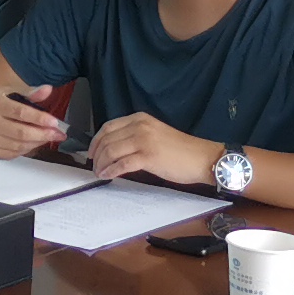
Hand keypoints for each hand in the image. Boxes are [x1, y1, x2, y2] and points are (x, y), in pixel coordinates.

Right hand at [0, 80, 67, 158]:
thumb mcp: (9, 91)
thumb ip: (30, 92)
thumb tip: (48, 89)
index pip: (20, 112)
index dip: (39, 118)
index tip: (55, 122)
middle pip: (21, 133)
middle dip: (44, 134)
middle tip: (59, 134)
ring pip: (19, 145)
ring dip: (38, 142)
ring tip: (49, 137)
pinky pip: (14, 153)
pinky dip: (27, 149)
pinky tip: (34, 142)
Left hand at [86, 113, 218, 188]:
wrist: (201, 157)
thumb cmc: (181, 149)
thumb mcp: (154, 134)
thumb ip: (135, 136)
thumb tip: (114, 148)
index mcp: (140, 118)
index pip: (108, 127)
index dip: (96, 141)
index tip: (91, 152)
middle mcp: (140, 126)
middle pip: (106, 140)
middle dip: (96, 155)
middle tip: (94, 166)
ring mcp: (144, 141)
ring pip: (111, 151)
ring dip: (101, 164)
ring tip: (100, 173)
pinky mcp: (148, 157)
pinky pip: (121, 164)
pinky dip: (111, 171)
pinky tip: (108, 176)